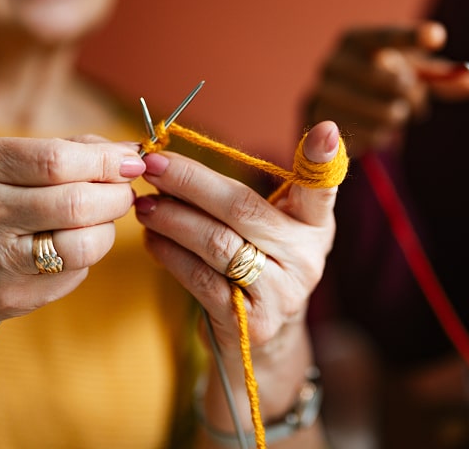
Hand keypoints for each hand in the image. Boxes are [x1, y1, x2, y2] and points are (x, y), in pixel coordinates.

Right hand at [0, 136, 145, 326]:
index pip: (57, 160)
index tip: (132, 162)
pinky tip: (74, 247)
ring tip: (104, 220)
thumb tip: (129, 151)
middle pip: (76, 202)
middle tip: (124, 193)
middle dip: (116, 196)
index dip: (107, 161)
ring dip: (109, 229)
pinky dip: (87, 257)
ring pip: (82, 244)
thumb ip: (69, 151)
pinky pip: (73, 273)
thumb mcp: (8, 165)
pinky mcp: (8, 295)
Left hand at [134, 121, 341, 350]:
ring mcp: (280, 292)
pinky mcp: (249, 321)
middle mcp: (306, 258)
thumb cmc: (260, 264)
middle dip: (191, 182)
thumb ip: (244, 196)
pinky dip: (170, 255)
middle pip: (243, 209)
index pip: (321, 189)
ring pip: (216, 243)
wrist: (266, 339)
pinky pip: (200, 279)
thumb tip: (173, 159)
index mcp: (315, 225)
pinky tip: (152, 240)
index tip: (324, 130)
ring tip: (144, 204)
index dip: (323, 161)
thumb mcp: (273, 229)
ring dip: (172, 219)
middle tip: (153, 165)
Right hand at [307, 22, 468, 155]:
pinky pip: (370, 137)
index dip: (411, 36)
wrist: (331, 116)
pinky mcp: (320, 128)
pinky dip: (379, 136)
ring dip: (397, 118)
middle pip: (394, 81)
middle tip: (410, 102)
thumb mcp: (407, 73)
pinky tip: (372, 130)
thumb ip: (439, 75)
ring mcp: (322, 95)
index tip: (437, 37)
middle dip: (412, 95)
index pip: (385, 36)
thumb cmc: (377, 86)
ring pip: (385, 113)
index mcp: (353, 40)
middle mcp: (332, 62)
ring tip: (389, 115)